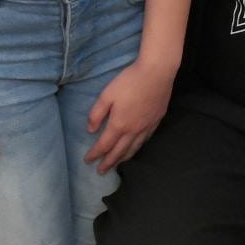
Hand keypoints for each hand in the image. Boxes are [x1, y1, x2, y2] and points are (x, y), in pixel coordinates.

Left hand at [85, 59, 174, 173]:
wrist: (157, 72)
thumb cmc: (129, 81)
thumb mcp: (107, 94)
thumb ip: (96, 113)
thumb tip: (90, 130)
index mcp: (119, 124)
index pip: (104, 144)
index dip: (95, 154)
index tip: (87, 160)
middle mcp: (133, 130)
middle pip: (119, 151)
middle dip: (109, 162)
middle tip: (101, 171)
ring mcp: (146, 127)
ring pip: (133, 148)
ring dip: (123, 158)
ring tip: (117, 165)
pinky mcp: (156, 121)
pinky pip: (145, 140)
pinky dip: (137, 148)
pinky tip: (135, 148)